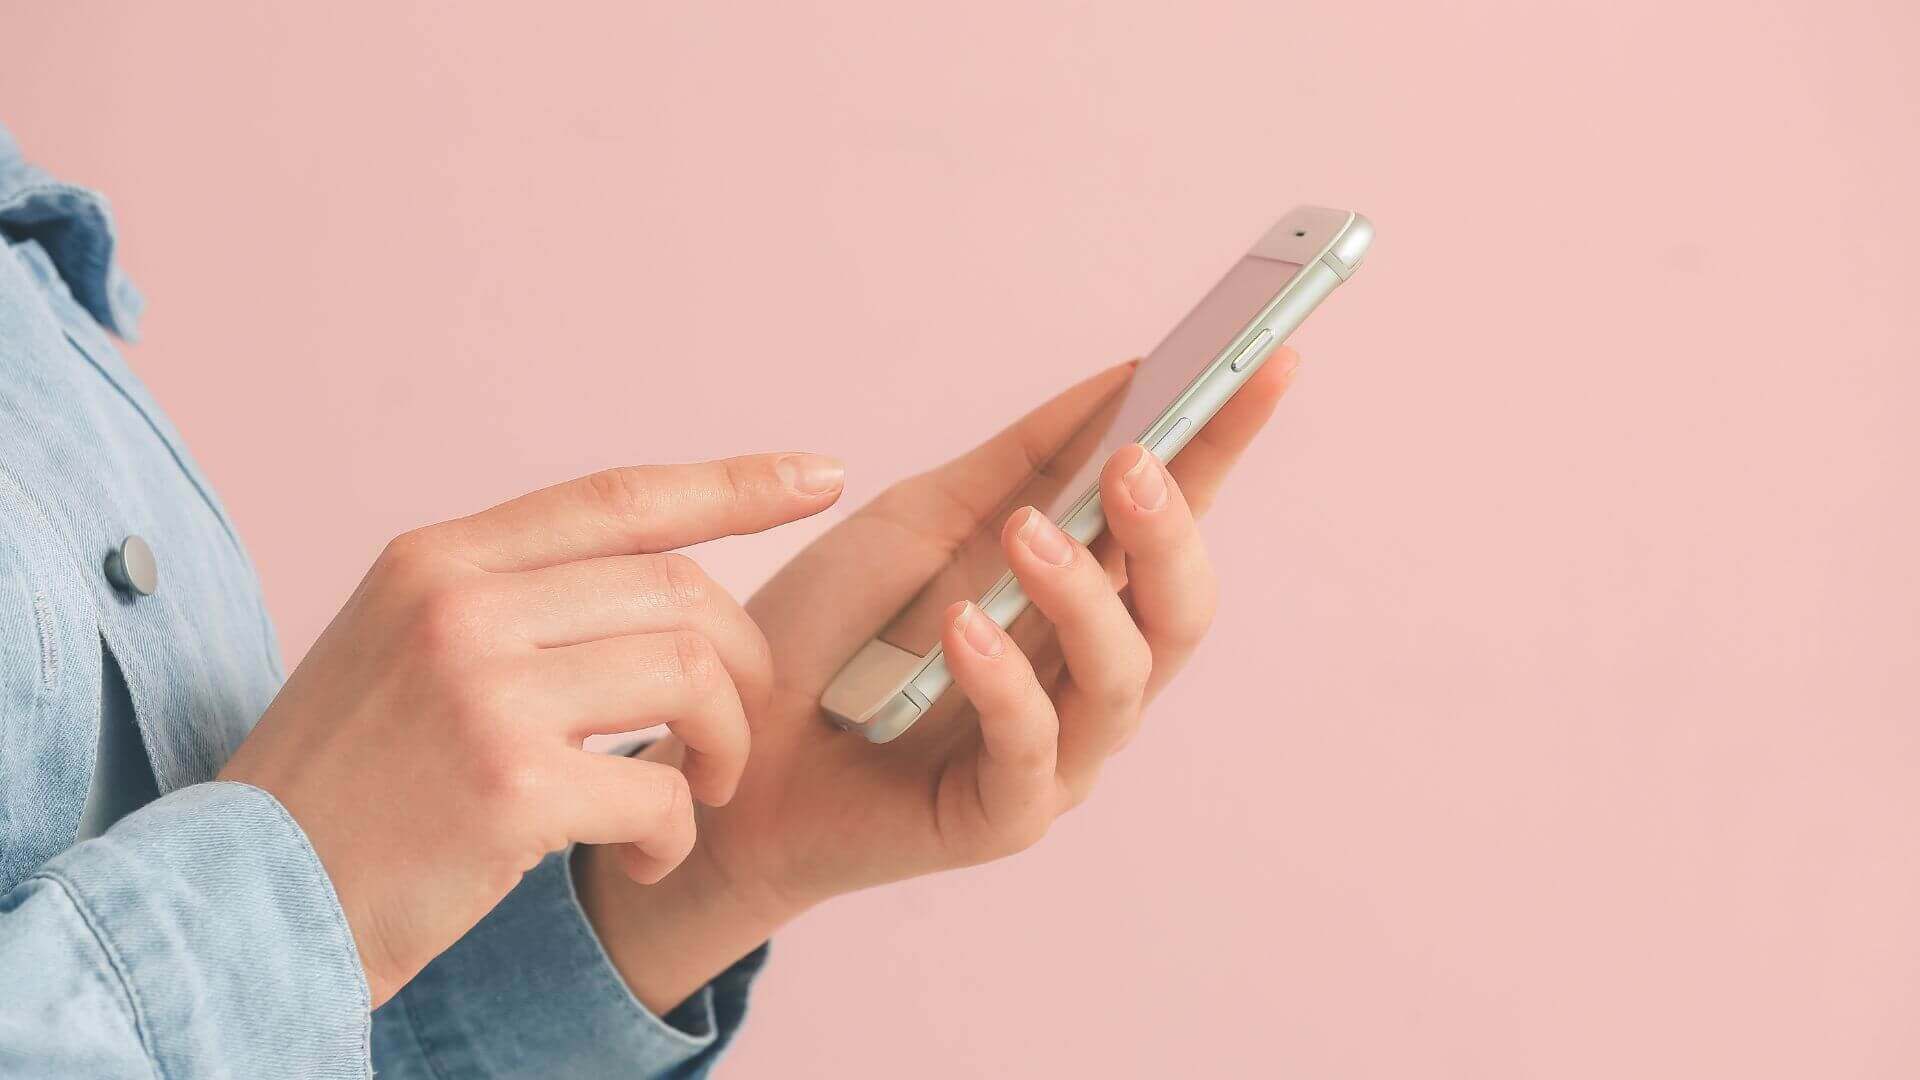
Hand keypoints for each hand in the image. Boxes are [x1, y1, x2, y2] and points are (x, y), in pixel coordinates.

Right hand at [219, 453, 844, 1005]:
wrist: (240, 901)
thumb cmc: (345, 783)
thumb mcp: (402, 645)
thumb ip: (510, 597)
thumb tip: (654, 579)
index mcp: (438, 558)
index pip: (618, 498)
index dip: (733, 483)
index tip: (821, 474)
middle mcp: (458, 602)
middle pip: (678, 592)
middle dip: (741, 668)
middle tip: (726, 738)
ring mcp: (480, 689)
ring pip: (689, 676)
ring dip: (722, 748)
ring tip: (696, 796)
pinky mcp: (506, 786)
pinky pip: (658, 792)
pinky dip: (674, 835)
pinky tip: (640, 860)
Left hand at [577, 352, 1297, 1010]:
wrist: (728, 748)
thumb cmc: (832, 635)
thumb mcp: (920, 520)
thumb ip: (1023, 461)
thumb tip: (1125, 375)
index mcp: (1081, 596)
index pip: (1174, 517)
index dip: (1225, 444)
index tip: (1268, 361)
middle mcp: (1086, 673)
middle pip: (1182, 607)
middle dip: (1174, 530)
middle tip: (1134, 462)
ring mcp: (1057, 750)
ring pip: (1125, 675)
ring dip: (1083, 594)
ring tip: (1026, 534)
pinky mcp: (1003, 813)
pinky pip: (1034, 747)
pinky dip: (1005, 680)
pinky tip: (963, 627)